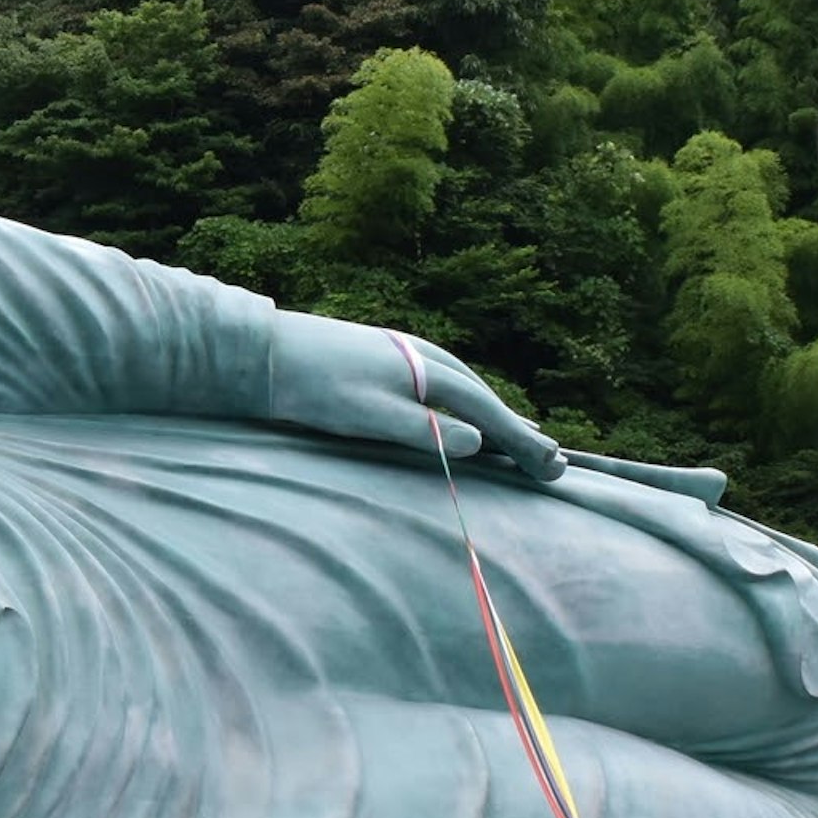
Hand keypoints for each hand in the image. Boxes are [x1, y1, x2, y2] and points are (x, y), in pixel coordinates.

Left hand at [264, 315, 565, 481]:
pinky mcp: (385, 358)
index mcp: (425, 371)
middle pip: (483, 398)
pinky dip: (466, 401)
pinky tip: (463, 411)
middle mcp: (423, 356)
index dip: (521, 441)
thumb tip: (479, 441)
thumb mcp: (368, 416)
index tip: (553, 466)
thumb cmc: (313, 387)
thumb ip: (424, 429)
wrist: (264, 351)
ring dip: (495, 415)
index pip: (487, 412)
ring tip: (524, 437)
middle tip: (554, 462)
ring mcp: (405, 354)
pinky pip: (443, 383)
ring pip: (465, 388)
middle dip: (519, 431)